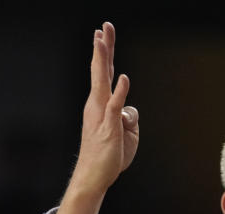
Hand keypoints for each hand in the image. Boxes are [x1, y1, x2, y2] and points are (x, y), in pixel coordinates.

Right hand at [53, 21, 139, 213]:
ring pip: (102, 81)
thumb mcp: (126, 132)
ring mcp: (101, 114)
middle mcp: (97, 104)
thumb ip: (129, 115)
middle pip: (100, 70)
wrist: (94, 176)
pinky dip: (120, 92)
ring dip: (103, 60)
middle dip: (102, 47)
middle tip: (104, 26)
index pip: (102, 74)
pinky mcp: (109, 127)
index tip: (101, 33)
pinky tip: (124, 79)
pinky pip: (116, 106)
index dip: (103, 53)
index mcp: (99, 104)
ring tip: (102, 40)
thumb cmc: (109, 155)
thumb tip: (130, 109)